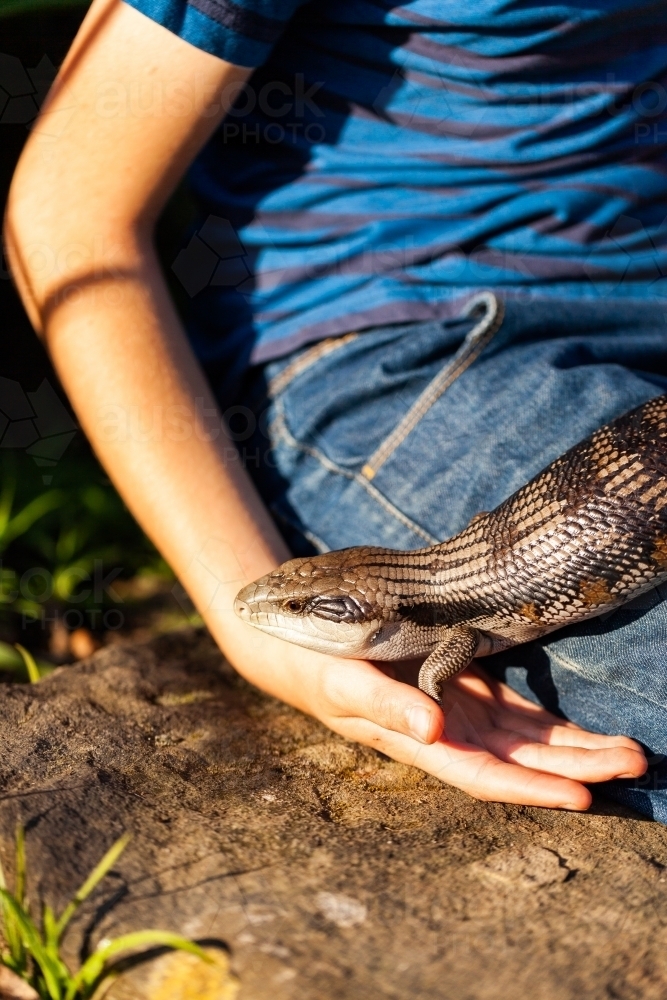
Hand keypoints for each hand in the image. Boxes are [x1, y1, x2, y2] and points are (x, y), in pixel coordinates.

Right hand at [222, 620, 646, 809]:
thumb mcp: (343, 682)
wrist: (301, 644)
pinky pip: (520, 713)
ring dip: (579, 749)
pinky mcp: (466, 686)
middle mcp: (448, 734)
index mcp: (419, 741)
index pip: (484, 776)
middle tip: (635, 763)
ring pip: (530, 741)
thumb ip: (385, 705)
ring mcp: (460, 710)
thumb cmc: (316, 665)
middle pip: (523, 762)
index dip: (531, 789)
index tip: (582, 796)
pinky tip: (592, 734)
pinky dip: (557, 725)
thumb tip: (432, 729)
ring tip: (632, 753)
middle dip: (578, 768)